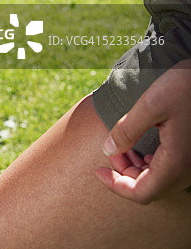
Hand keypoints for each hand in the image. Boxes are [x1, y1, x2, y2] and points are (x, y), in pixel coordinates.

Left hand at [96, 60, 190, 202]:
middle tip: (110, 150)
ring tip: (121, 146)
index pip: (141, 193)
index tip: (98, 170)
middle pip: (150, 189)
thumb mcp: (151, 104)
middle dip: (124, 174)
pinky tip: (142, 148)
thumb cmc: (185, 86)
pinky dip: (151, 164)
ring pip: (160, 180)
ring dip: (137, 168)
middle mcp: (186, 169)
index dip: (116, 186)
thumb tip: (108, 150)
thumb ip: (128, 129)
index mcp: (175, 163)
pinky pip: (169, 170)